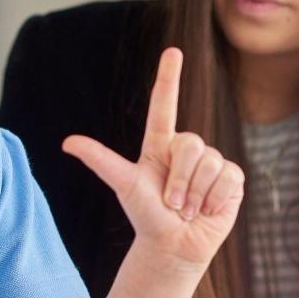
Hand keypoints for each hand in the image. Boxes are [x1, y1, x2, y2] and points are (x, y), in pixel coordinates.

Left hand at [63, 47, 244, 268]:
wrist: (172, 246)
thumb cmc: (146, 216)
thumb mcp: (123, 184)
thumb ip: (100, 160)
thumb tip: (67, 142)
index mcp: (160, 144)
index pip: (165, 105)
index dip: (169, 78)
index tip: (173, 51)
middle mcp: (188, 148)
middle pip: (190, 144)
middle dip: (179, 180)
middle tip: (172, 203)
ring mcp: (212, 162)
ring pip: (209, 163)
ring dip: (195, 194)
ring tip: (187, 209)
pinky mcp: (232, 178)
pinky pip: (228, 177)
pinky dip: (214, 198)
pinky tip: (208, 209)